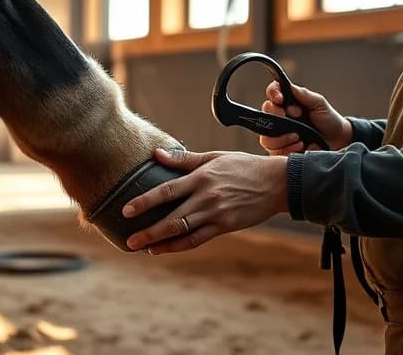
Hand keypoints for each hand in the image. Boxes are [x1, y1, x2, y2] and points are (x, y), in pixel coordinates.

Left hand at [121, 147, 287, 254]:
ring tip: (143, 247)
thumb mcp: (214, 157)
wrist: (276, 183)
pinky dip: (180, 246)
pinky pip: (198, 239)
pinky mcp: (225, 226)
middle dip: (149, 230)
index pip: (167, 191)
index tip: (126, 210)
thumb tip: (157, 154)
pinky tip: (164, 249)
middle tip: (129, 240)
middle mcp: (206, 197)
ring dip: (161, 241)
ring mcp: (216, 214)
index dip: (145, 201)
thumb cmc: (243, 166)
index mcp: (201, 178)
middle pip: (172, 217)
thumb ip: (184, 159)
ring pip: (183, 231)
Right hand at [259, 80, 350, 154]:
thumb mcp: (319, 104)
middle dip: (276, 114)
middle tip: (291, 117)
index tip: (280, 99)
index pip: (272, 92)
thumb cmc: (328, 119)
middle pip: (265, 112)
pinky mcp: (280, 149)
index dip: (273, 93)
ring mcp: (278, 134)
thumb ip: (304, 94)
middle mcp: (280, 116)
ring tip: (298, 136)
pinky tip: (300, 145)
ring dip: (282, 135)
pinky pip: (273, 150)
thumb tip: (289, 86)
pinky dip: (286, 148)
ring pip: (266, 134)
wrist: (337, 140)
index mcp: (287, 101)